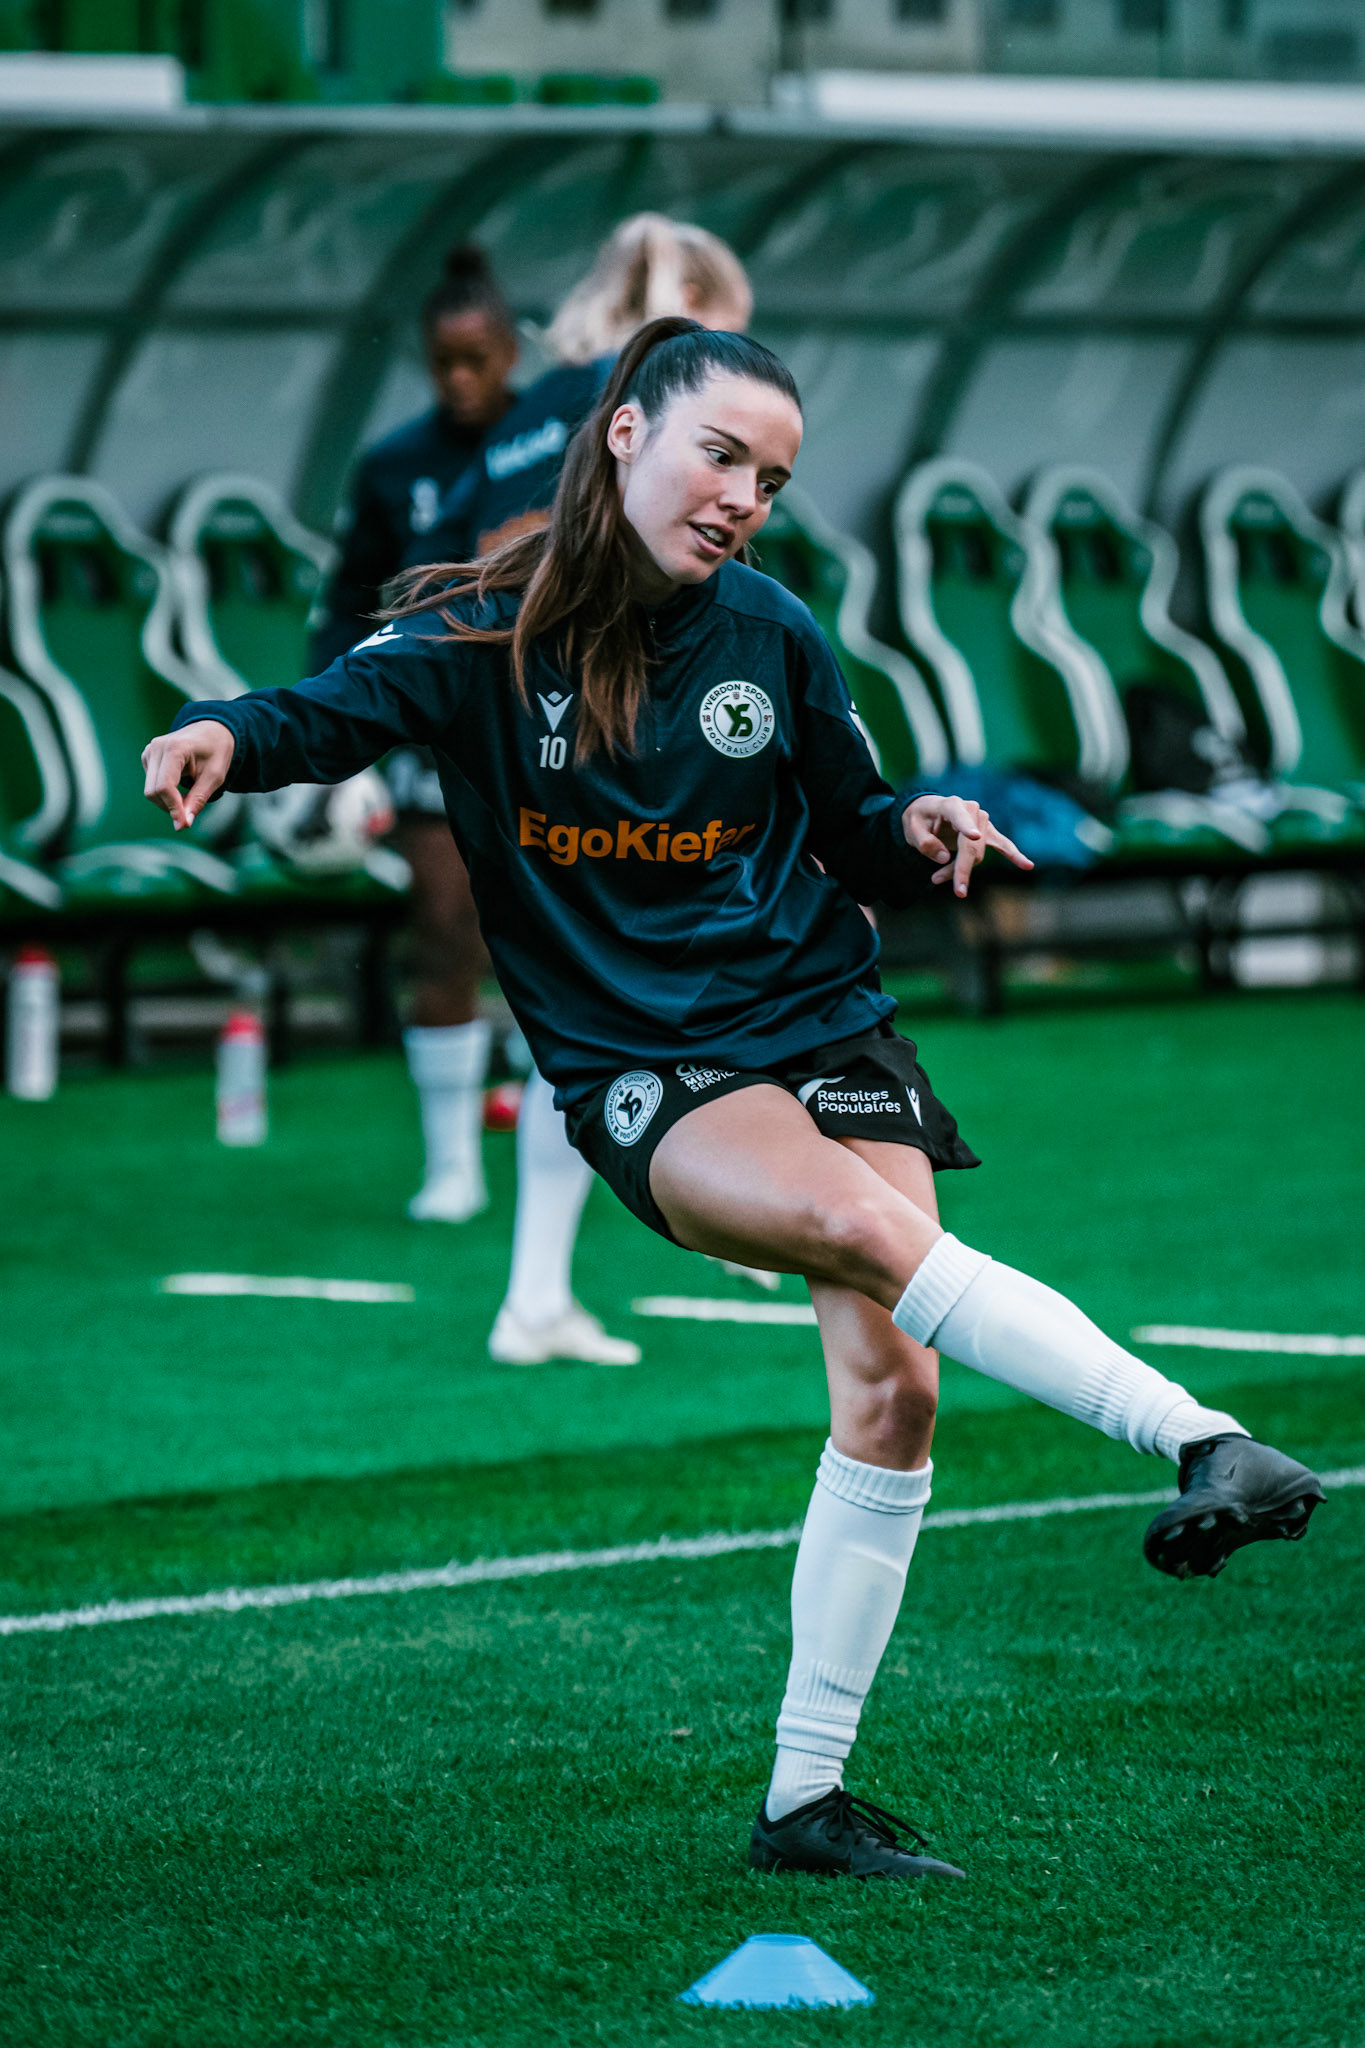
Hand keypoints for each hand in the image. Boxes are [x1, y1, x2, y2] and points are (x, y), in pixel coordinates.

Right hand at [141, 720, 235, 830]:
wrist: (212, 730)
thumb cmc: (216, 751)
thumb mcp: (214, 777)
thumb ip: (197, 800)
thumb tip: (183, 824)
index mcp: (174, 748)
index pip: (164, 786)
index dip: (172, 808)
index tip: (183, 824)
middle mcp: (156, 748)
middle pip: (153, 791)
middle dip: (170, 807)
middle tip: (189, 816)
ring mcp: (149, 751)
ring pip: (150, 790)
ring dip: (168, 801)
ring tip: (189, 798)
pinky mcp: (148, 757)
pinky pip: (151, 784)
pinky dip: (165, 793)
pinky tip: (180, 789)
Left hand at [903, 792, 1033, 898]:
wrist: (927, 811)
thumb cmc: (918, 819)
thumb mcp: (912, 830)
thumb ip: (925, 843)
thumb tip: (946, 858)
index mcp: (950, 804)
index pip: (959, 816)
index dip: (966, 828)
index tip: (974, 837)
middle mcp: (971, 810)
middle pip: (971, 845)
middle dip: (963, 868)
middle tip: (958, 892)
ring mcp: (982, 821)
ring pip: (978, 853)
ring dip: (961, 869)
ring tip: (936, 878)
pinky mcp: (988, 833)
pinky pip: (1003, 845)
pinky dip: (1014, 855)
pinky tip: (1027, 865)